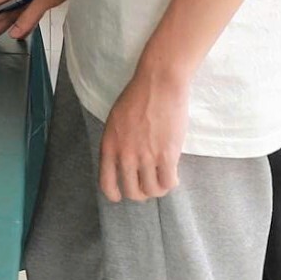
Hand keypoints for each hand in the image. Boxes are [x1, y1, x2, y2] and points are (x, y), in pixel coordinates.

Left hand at [99, 66, 191, 201]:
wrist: (158, 84)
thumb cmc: (138, 97)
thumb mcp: (115, 122)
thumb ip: (117, 143)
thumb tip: (123, 162)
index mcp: (109, 147)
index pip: (106, 183)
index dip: (115, 194)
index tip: (121, 195)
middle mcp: (125, 156)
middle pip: (132, 191)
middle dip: (141, 193)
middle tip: (148, 185)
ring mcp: (146, 157)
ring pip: (152, 190)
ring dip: (158, 188)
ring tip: (162, 178)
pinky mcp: (166, 155)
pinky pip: (168, 183)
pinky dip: (171, 183)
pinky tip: (173, 174)